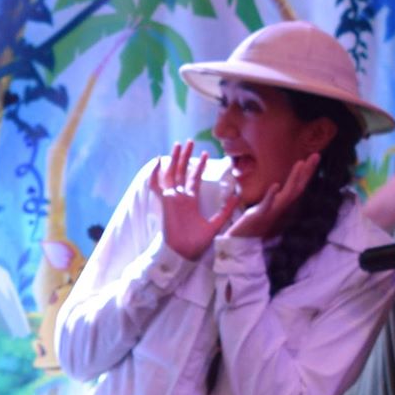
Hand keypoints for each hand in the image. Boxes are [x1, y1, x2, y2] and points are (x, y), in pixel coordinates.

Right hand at [151, 144, 238, 261]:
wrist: (183, 252)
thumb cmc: (197, 242)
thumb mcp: (216, 223)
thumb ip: (227, 209)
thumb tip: (239, 196)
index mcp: (190, 201)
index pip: (194, 179)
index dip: (199, 166)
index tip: (206, 153)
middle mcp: (180, 197)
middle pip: (181, 172)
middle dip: (185, 156)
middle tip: (189, 141)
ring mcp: (171, 199)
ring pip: (171, 174)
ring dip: (174, 159)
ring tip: (177, 145)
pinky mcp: (165, 203)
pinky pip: (157, 186)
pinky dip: (155, 174)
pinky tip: (158, 161)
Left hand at [227, 152, 319, 240]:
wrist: (242, 241)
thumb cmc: (254, 225)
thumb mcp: (266, 207)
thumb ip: (273, 199)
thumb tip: (278, 186)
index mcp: (282, 203)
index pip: (298, 185)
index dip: (307, 172)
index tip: (315, 156)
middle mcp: (280, 206)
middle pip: (298, 187)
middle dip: (307, 171)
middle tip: (316, 155)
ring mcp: (271, 210)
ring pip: (287, 194)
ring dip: (294, 178)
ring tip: (300, 163)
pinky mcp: (259, 215)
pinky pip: (267, 204)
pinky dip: (272, 195)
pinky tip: (276, 185)